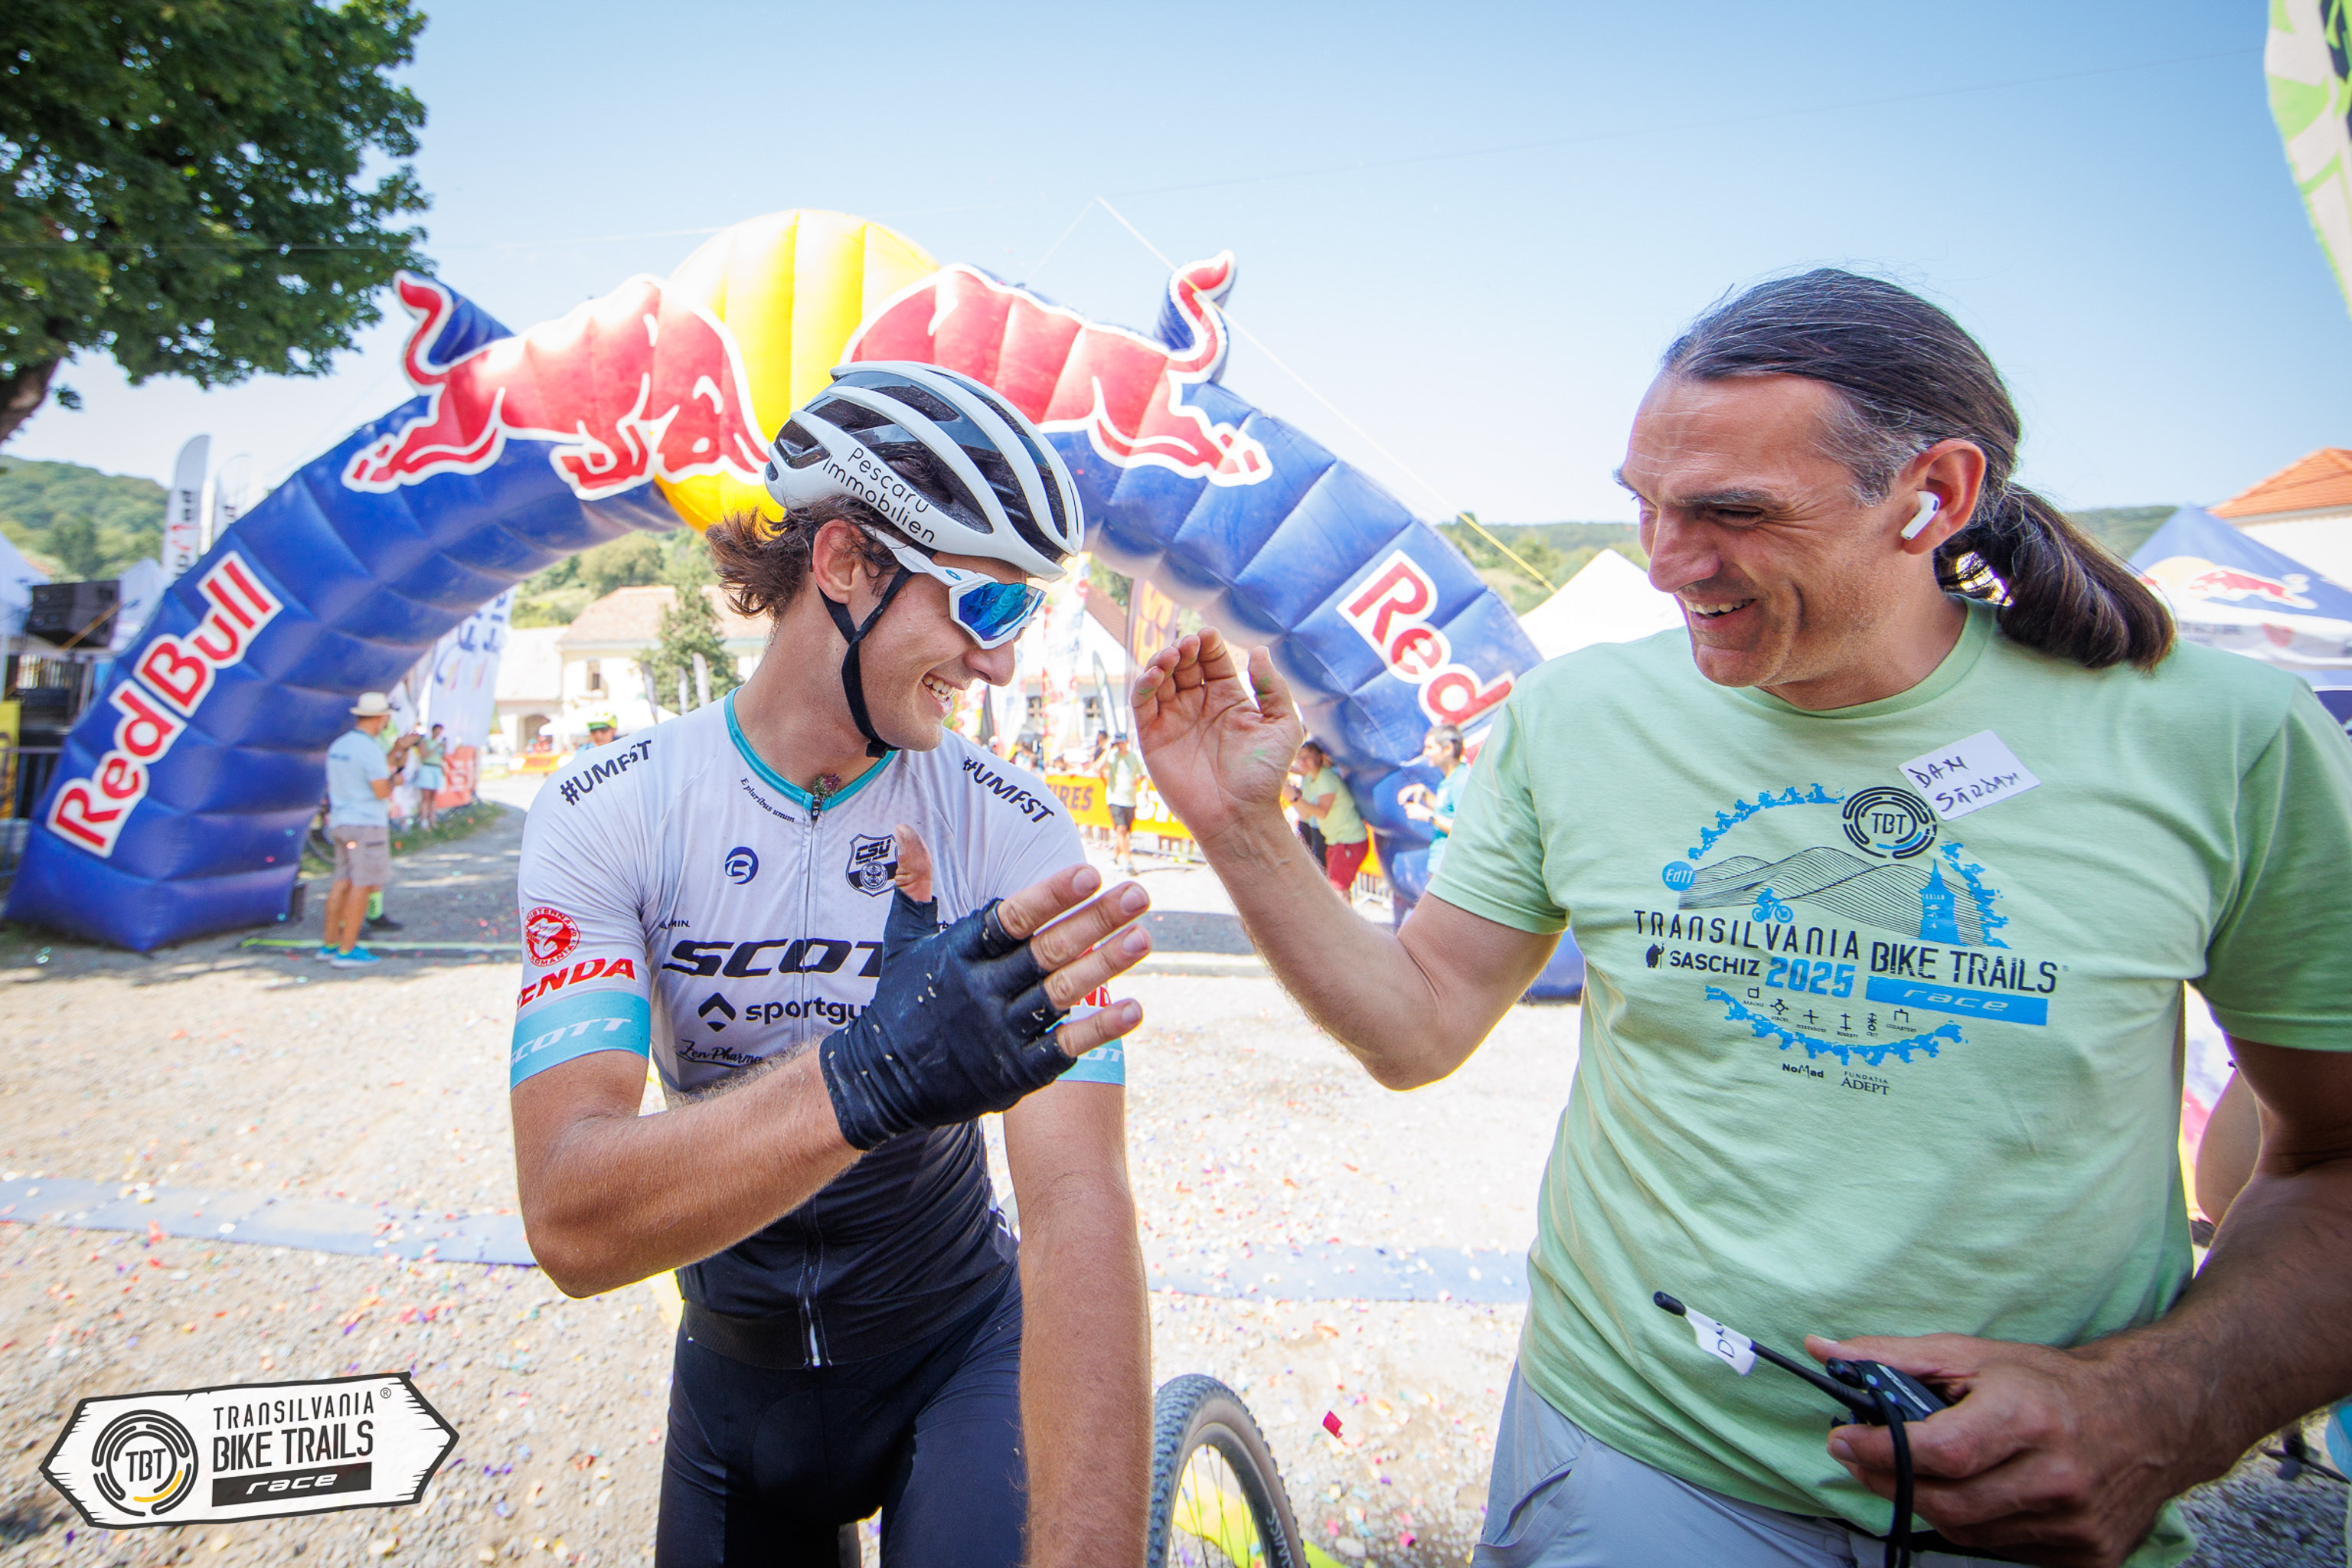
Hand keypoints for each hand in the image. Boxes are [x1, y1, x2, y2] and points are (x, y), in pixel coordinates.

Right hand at [890, 827, 1146, 1060]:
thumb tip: (906, 828)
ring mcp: (1000, 1034)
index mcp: (958, 954)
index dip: (1050, 897)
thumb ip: (914, 884)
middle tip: (1139, 895)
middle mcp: (980, 991)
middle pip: (1047, 952)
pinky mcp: (1015, 1071)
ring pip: (1060, 993)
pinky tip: (1132, 1009)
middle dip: (1096, 921)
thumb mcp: (902, 941)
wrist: (883, 1083)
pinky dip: (1098, 1029)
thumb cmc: (901, 1001)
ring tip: (1143, 938)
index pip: (1011, 920)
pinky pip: (1063, 1046)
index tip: (1089, 874)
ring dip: (1105, 965)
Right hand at [1131, 629, 1302, 845]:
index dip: (1208, 644)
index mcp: (1227, 699)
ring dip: (1160, 661)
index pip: (1212, 660)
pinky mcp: (1153, 738)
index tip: (1209, 636)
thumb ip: (1273, 687)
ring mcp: (1174, 720)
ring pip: (1159, 678)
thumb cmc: (1264, 776)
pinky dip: (1143, 684)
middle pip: (1183, 664)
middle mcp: (1198, 706)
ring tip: (1171, 657)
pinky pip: (1142, 704)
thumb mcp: (1283, 726)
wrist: (1240, 816)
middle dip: (1183, 648)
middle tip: (1188, 646)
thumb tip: (1258, 650)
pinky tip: (1154, 675)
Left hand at [1808, 1330, 2194, 1567]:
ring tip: (1915, 1472)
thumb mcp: (1974, 1355)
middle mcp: (2057, 1478)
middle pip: (1949, 1503)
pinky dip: (1976, 1526)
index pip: (1941, 1451)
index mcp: (2029, 1419)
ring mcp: (2075, 1525)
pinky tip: (1972, 1495)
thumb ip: (1895, 1357)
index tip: (1843, 1440)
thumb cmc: (2051, 1384)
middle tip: (1860, 1459)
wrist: (2148, 1419)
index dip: (1883, 1451)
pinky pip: (2005, 1551)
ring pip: (1971, 1533)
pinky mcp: (2087, 1557)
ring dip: (1931, 1504)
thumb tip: (1824, 1352)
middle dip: (1892, 1482)